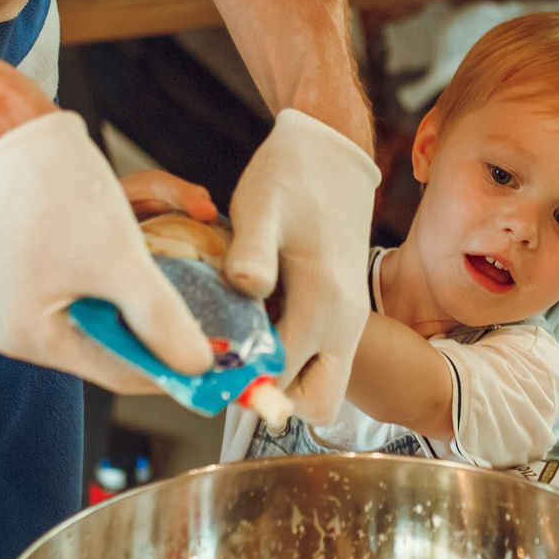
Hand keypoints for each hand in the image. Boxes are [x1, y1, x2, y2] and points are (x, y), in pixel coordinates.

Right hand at [0, 113, 212, 392]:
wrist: (14, 123)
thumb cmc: (55, 191)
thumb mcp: (119, 262)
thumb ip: (162, 320)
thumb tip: (199, 367)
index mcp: (35, 336)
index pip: (121, 368)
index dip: (177, 361)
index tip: (227, 356)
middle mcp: (35, 320)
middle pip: (128, 325)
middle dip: (174, 288)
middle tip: (221, 275)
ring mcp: (46, 286)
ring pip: (129, 281)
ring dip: (164, 239)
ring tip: (192, 204)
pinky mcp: (60, 253)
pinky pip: (117, 255)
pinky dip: (145, 223)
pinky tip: (167, 195)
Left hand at [226, 109, 381, 423]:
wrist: (332, 154)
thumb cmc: (290, 178)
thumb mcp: (261, 208)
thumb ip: (252, 253)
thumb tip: (245, 290)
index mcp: (323, 304)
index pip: (282, 379)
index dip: (242, 383)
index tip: (209, 364)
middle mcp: (343, 324)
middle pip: (313, 404)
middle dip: (273, 398)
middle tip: (233, 364)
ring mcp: (349, 322)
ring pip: (321, 385)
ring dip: (285, 379)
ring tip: (244, 343)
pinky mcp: (345, 314)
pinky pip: (322, 360)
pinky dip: (294, 358)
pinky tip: (260, 324)